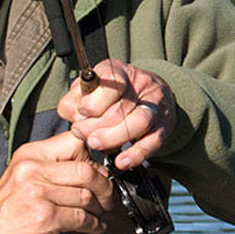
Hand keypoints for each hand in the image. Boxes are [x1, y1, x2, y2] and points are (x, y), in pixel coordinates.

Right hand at [0, 131, 111, 233]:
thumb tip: (92, 167)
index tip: (102, 169)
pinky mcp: (44, 218)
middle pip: (86, 170)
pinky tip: (95, 227)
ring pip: (87, 196)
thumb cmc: (4, 210)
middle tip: (108, 197)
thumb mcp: (21, 176)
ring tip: (101, 214)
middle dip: (104, 186)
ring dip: (100, 208)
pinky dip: (94, 224)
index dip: (94, 156)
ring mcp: (38, 194)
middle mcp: (33, 170)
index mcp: (30, 155)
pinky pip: (81, 218)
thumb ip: (51, 167)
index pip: (74, 141)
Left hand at [57, 59, 176, 171]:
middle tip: (80, 132)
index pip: (110, 80)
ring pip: (138, 122)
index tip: (81, 111)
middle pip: (119, 108)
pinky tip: (122, 161)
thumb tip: (72, 113)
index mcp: (120, 71)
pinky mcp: (163, 127)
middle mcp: (141, 86)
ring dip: (113, 137)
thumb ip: (78, 97)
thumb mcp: (93, 87)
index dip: (93, 99)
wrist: (150, 95)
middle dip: (95, 124)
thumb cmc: (115, 93)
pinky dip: (136, 154)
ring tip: (95, 143)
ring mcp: (154, 107)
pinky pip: (152, 142)